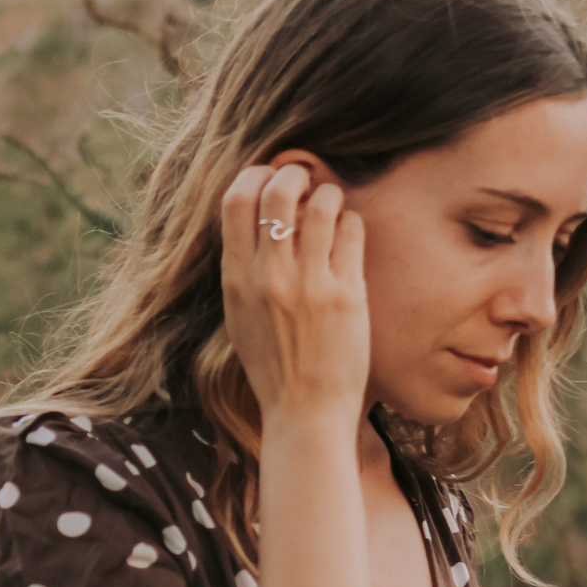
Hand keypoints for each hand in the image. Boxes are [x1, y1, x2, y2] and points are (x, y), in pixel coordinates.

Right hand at [217, 162, 368, 425]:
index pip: (235, 201)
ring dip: (329, 193)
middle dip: (293, 173)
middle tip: (304, 178)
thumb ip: (242, 271)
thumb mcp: (240, 318)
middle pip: (277, 191)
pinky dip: (351, 222)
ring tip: (332, 204)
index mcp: (236, 280)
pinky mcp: (347, 295)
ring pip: (322, 203)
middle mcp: (270, 277)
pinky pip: (351, 232)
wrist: (305, 413)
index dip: (253, 177)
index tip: (267, 177)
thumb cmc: (273, 368)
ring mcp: (309, 284)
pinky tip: (349, 234)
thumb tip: (254, 222)